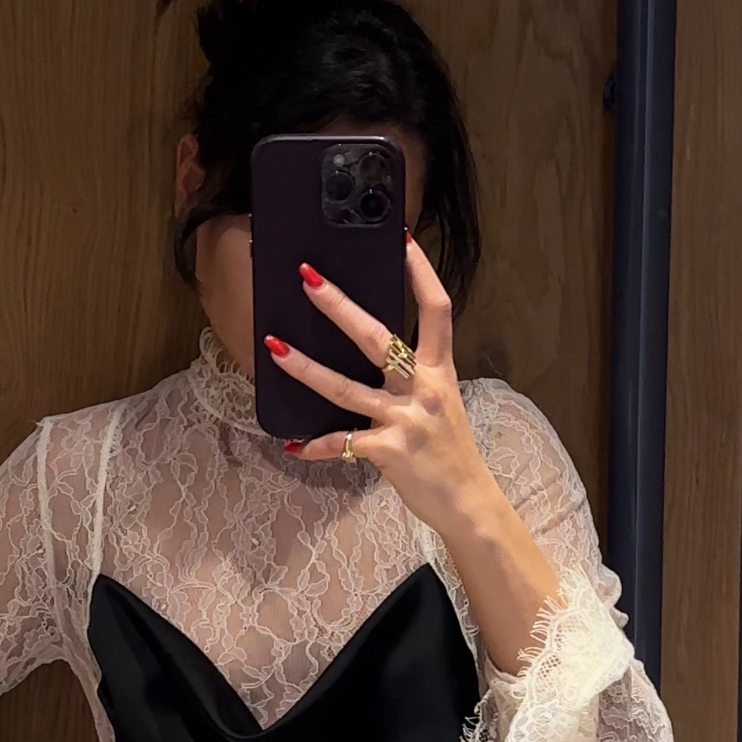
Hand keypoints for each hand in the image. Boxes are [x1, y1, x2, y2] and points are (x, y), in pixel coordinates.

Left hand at [263, 235, 489, 538]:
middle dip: (338, 306)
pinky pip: (343, 444)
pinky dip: (316, 446)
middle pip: (377, 337)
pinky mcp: (390, 451)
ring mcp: (406, 419)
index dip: (421, 272)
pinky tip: (292, 445)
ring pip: (345, 388)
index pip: (437, 309)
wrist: (468, 501)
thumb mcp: (440, 402)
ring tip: (273, 347)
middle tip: (307, 279)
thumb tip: (375, 351)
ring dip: (305, 368)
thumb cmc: (449, 450)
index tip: (402, 240)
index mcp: (440, 370)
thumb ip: (413, 376)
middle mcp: (424, 388)